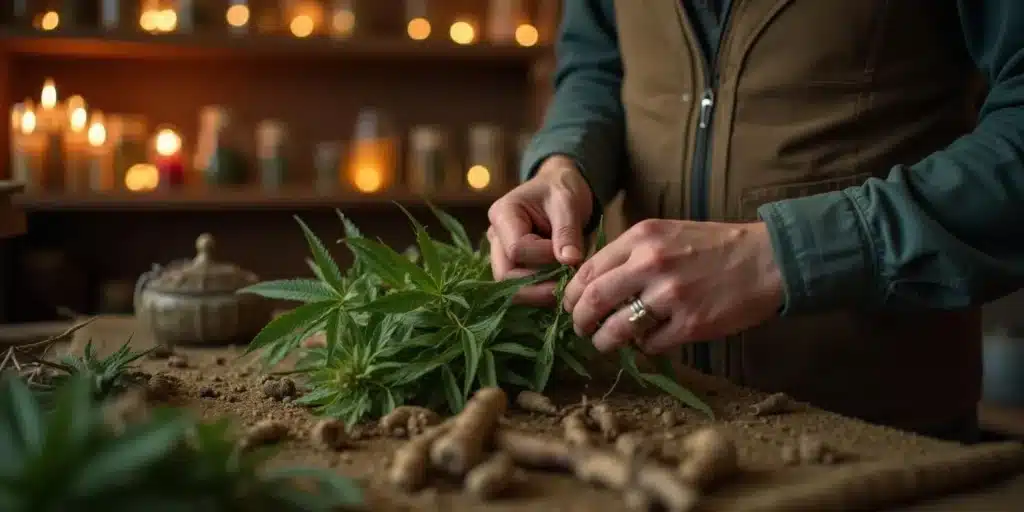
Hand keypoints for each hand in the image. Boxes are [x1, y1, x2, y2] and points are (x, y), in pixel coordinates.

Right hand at [487, 155, 593, 305]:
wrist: (559, 188)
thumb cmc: (561, 190)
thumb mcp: (567, 203)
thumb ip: (567, 231)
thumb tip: (570, 261)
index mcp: (503, 214)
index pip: (516, 249)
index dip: (544, 258)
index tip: (569, 254)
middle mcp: (495, 237)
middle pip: (505, 275)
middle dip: (537, 285)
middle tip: (568, 284)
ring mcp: (500, 254)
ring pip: (510, 287)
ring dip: (538, 292)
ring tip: (565, 285)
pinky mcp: (511, 266)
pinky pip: (520, 287)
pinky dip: (539, 292)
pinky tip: (558, 287)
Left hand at [562, 219, 783, 353]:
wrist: (767, 259)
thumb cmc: (715, 246)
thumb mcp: (667, 234)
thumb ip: (631, 254)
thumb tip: (594, 284)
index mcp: (642, 237)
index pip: (589, 270)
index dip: (572, 293)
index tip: (570, 305)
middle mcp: (651, 264)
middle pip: (593, 300)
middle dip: (579, 321)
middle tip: (581, 329)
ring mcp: (671, 296)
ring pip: (617, 330)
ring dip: (605, 341)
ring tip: (605, 343)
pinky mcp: (691, 324)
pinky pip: (651, 345)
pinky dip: (644, 347)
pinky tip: (649, 341)